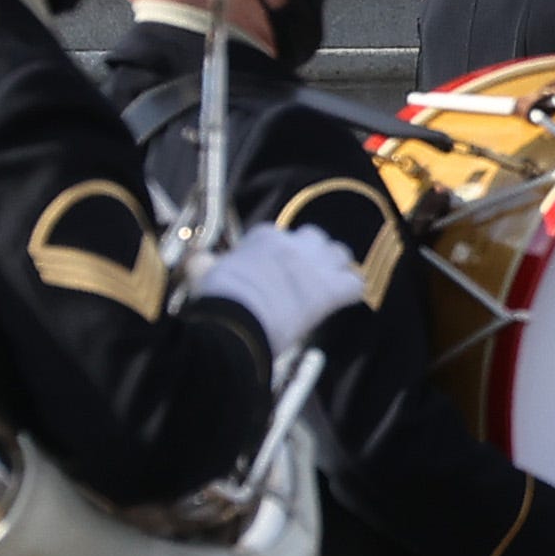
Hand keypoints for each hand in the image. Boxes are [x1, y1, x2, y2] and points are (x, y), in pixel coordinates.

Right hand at [189, 222, 367, 358]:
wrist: (238, 321)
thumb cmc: (218, 300)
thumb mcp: (205, 273)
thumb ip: (205, 263)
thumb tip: (199, 260)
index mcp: (263, 237)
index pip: (273, 235)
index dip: (271, 253)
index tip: (264, 271)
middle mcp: (293, 245)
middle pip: (313, 236)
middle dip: (310, 252)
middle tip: (300, 275)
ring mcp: (315, 266)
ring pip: (339, 253)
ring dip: (334, 266)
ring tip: (326, 283)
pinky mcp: (330, 290)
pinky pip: (355, 284)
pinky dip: (350, 291)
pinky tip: (341, 300)